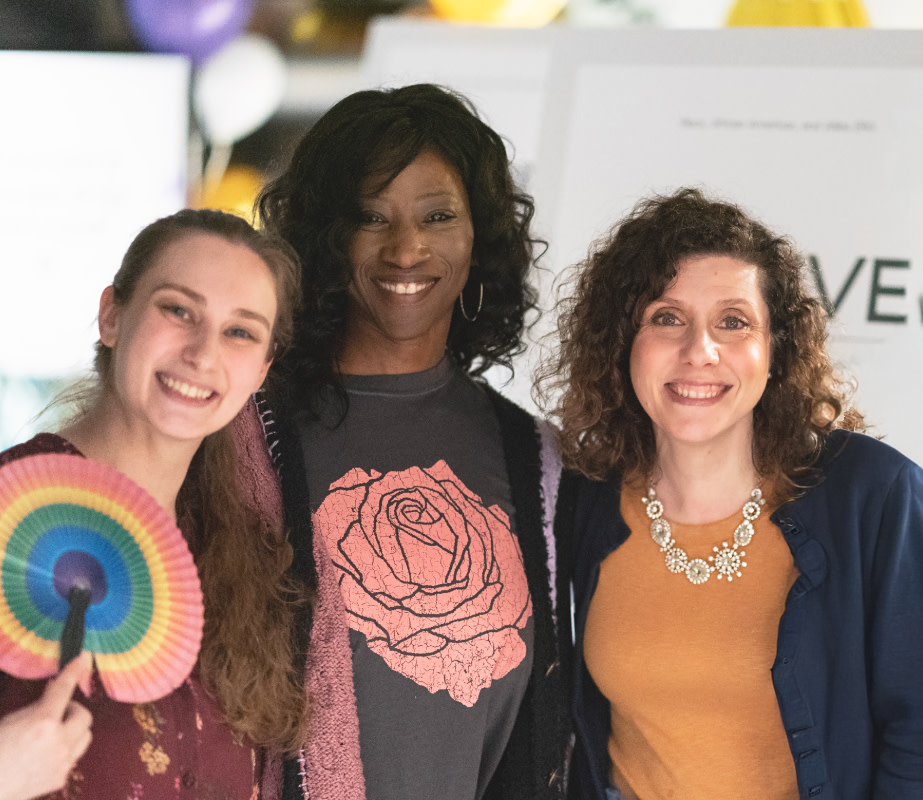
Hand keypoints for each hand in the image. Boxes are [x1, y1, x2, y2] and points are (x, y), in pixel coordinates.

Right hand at [0, 652, 92, 799]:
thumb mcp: (11, 720)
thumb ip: (37, 706)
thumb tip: (54, 690)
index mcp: (42, 724)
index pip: (64, 689)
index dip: (74, 671)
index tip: (84, 658)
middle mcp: (58, 742)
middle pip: (85, 715)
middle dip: (72, 710)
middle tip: (56, 712)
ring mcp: (62, 762)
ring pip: (85, 736)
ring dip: (74, 729)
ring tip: (54, 732)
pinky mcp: (61, 777)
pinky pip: (74, 756)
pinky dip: (65, 750)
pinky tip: (47, 753)